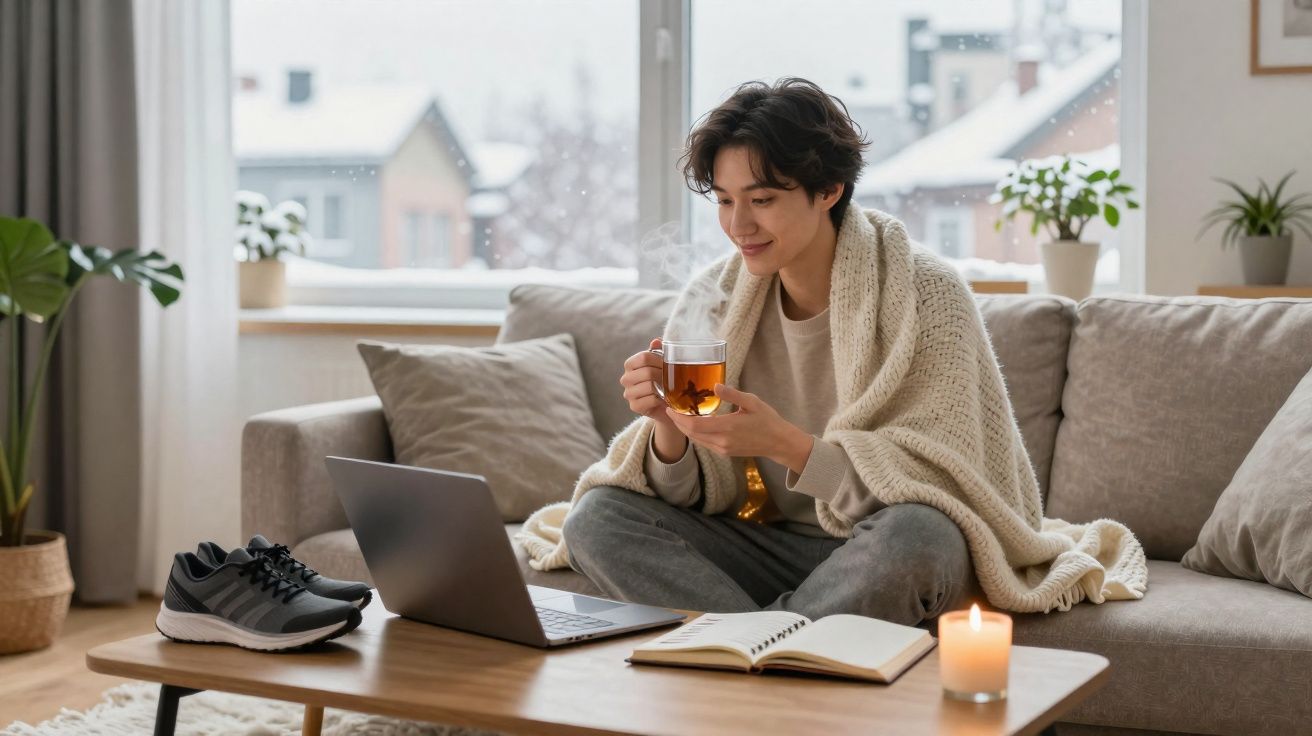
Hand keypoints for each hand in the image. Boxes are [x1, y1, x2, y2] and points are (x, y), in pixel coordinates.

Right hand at [620, 337, 676, 430]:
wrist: (665, 405)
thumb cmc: (662, 381)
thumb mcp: (661, 364)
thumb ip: (658, 352)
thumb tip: (656, 341)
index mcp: (630, 365)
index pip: (643, 357)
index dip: (659, 360)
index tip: (668, 364)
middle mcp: (626, 378)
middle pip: (647, 372)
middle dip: (663, 375)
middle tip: (672, 378)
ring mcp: (628, 393)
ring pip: (648, 386)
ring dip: (662, 388)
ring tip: (668, 389)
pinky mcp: (634, 406)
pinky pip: (650, 400)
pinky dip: (659, 399)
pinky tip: (663, 399)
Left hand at [664, 384, 814, 472]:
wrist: (779, 442)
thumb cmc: (767, 419)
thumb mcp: (752, 402)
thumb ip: (732, 394)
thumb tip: (715, 386)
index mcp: (727, 427)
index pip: (694, 425)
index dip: (678, 417)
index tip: (669, 407)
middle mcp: (722, 441)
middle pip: (691, 434)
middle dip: (678, 422)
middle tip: (670, 409)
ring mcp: (723, 449)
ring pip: (696, 440)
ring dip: (685, 428)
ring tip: (678, 415)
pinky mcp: (725, 452)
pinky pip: (704, 443)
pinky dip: (695, 433)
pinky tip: (694, 423)